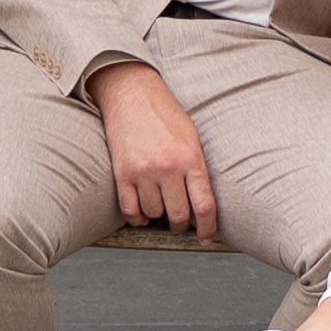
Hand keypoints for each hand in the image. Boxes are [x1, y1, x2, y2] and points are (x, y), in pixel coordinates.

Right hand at [85, 57, 219, 238]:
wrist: (131, 92)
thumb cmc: (164, 113)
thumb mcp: (192, 137)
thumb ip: (197, 169)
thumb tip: (201, 203)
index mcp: (191, 158)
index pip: (203, 206)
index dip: (207, 228)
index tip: (206, 238)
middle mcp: (168, 167)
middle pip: (179, 216)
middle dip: (181, 225)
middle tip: (180, 221)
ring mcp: (143, 172)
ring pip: (154, 214)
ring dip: (158, 215)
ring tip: (159, 202)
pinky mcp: (122, 173)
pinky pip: (130, 211)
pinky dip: (138, 217)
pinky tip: (142, 212)